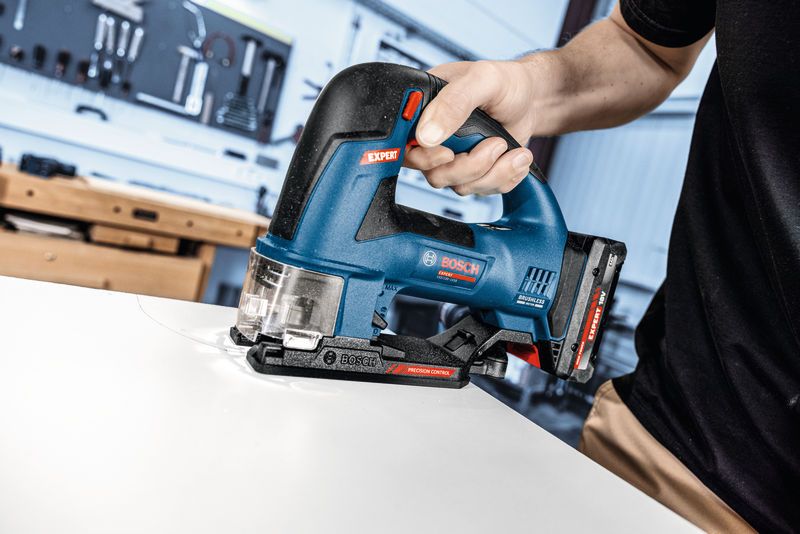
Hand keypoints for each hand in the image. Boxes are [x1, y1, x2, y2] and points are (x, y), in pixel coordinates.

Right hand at [404, 60, 536, 195]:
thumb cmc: (507, 82)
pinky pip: (481, 190)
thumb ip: (453, 102)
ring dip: (493, 171)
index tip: (449, 153)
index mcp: (424, 108)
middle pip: (433, 174)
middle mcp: (434, 136)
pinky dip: (504, 177)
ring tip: (508, 147)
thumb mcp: (482, 79)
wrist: (532, 99)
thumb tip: (427, 134)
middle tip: (494, 144)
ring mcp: (453, 157)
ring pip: (459, 186)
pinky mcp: (473, 172)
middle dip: (470, 166)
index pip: (403, 145)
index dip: (423, 158)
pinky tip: (513, 157)